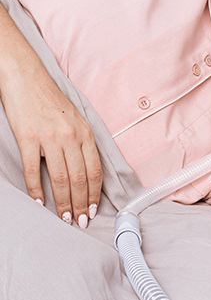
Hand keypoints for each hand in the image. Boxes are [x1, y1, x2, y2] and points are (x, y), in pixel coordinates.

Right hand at [1, 68, 101, 227]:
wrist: (26, 78)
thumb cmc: (51, 100)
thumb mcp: (76, 120)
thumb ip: (82, 143)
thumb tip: (87, 170)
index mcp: (85, 133)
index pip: (95, 171)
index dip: (95, 194)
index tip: (93, 210)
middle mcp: (71, 137)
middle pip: (80, 178)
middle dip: (81, 204)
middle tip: (79, 221)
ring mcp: (49, 138)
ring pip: (60, 178)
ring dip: (63, 202)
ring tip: (64, 217)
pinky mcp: (28, 138)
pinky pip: (33, 170)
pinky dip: (37, 189)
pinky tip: (39, 203)